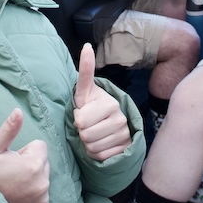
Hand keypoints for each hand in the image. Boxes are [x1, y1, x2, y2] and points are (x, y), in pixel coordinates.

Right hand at [0, 109, 49, 202]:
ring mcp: (42, 198)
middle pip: (42, 163)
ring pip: (42, 178)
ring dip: (32, 179)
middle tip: (11, 173)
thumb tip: (18, 111)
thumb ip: (9, 129)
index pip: (39, 146)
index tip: (11, 161)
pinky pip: (43, 196)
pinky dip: (33, 196)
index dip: (24, 152)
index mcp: (34, 164)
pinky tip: (19, 197)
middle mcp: (42, 182)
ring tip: (13, 185)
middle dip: (30, 164)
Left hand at [74, 44, 131, 160]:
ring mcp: (124, 135)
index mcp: (111, 104)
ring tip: (94, 133)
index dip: (77, 119)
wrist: (109, 121)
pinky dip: (97, 153)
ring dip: (88, 143)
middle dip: (82, 132)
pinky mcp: (125, 149)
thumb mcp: (85, 90)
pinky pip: (101, 157)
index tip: (83, 113)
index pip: (81, 121)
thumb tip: (87, 46)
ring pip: (93, 148)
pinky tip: (101, 143)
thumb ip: (85, 70)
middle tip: (88, 125)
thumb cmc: (92, 105)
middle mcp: (121, 119)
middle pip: (86, 136)